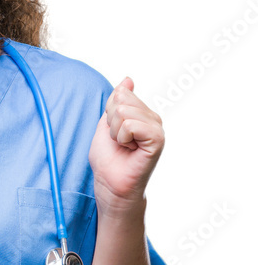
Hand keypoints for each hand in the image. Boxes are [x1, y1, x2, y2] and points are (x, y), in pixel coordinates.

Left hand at [88, 77, 164, 213]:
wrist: (111, 185)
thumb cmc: (108, 160)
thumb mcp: (106, 124)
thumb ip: (115, 101)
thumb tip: (128, 80)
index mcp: (142, 114)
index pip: (120, 94)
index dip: (108, 115)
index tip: (115, 134)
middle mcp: (152, 118)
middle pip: (121, 100)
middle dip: (111, 123)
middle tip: (119, 142)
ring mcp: (157, 128)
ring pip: (124, 112)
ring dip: (115, 132)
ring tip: (124, 147)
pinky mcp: (157, 139)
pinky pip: (131, 125)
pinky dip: (122, 138)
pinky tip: (130, 150)